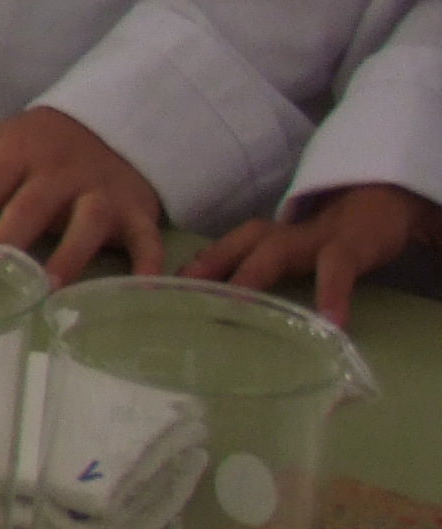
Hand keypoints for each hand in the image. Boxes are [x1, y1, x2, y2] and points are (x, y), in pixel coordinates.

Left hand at [0, 107, 165, 280]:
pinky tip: (140, 291)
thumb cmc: (29, 149)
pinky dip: (147, 267)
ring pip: (86, 223)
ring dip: (68, 257)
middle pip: (27, 208)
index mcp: (8, 155)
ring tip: (45, 290)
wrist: (106, 125)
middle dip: (3, 245)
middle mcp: (54, 173)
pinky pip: (146, 241)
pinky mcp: (137, 212)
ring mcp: (98, 192)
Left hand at [187, 183, 441, 329]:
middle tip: (180, 300)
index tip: (152, 299)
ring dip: (253, 278)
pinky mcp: (348, 246)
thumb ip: (248, 277)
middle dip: (204, 272)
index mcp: (254, 240)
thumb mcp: (279, 258)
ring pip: (275, 254)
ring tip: (238, 307)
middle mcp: (274, 236)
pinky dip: (333, 294)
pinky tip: (332, 321)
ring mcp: (309, 239)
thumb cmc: (318, 244)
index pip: (210, 256)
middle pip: (232, 250)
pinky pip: (337, 270)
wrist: (376, 207)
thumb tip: (212, 313)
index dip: (182, 276)